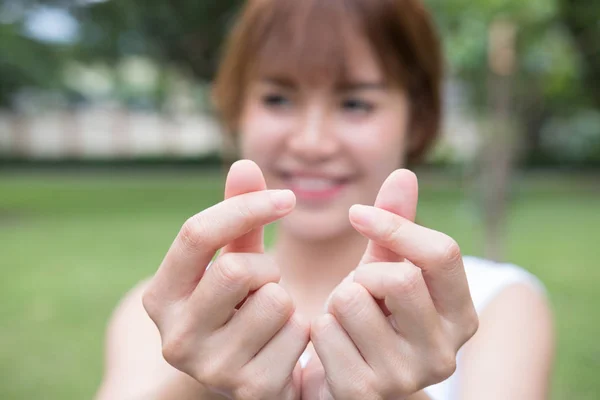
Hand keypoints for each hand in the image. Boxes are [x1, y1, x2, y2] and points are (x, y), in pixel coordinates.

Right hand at [143, 160, 309, 399]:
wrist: (251, 374)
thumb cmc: (240, 306)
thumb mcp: (233, 258)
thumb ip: (237, 214)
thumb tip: (246, 162)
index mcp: (160, 298)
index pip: (195, 235)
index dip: (245, 207)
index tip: (286, 198)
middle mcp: (175, 338)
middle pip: (237, 269)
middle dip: (267, 267)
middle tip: (266, 282)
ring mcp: (211, 369)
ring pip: (274, 301)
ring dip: (285, 299)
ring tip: (270, 316)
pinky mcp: (252, 389)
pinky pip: (298, 333)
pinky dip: (301, 329)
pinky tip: (284, 343)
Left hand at [303, 170, 478, 399]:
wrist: (347, 378)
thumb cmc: (374, 315)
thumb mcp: (389, 268)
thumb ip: (399, 224)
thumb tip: (404, 172)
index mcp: (462, 316)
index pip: (442, 254)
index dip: (396, 225)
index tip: (358, 214)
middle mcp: (444, 353)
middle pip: (399, 278)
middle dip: (364, 272)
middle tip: (360, 288)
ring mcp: (405, 378)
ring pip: (352, 301)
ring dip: (337, 300)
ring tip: (346, 319)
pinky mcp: (362, 393)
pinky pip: (324, 331)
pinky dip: (319, 328)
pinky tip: (331, 344)